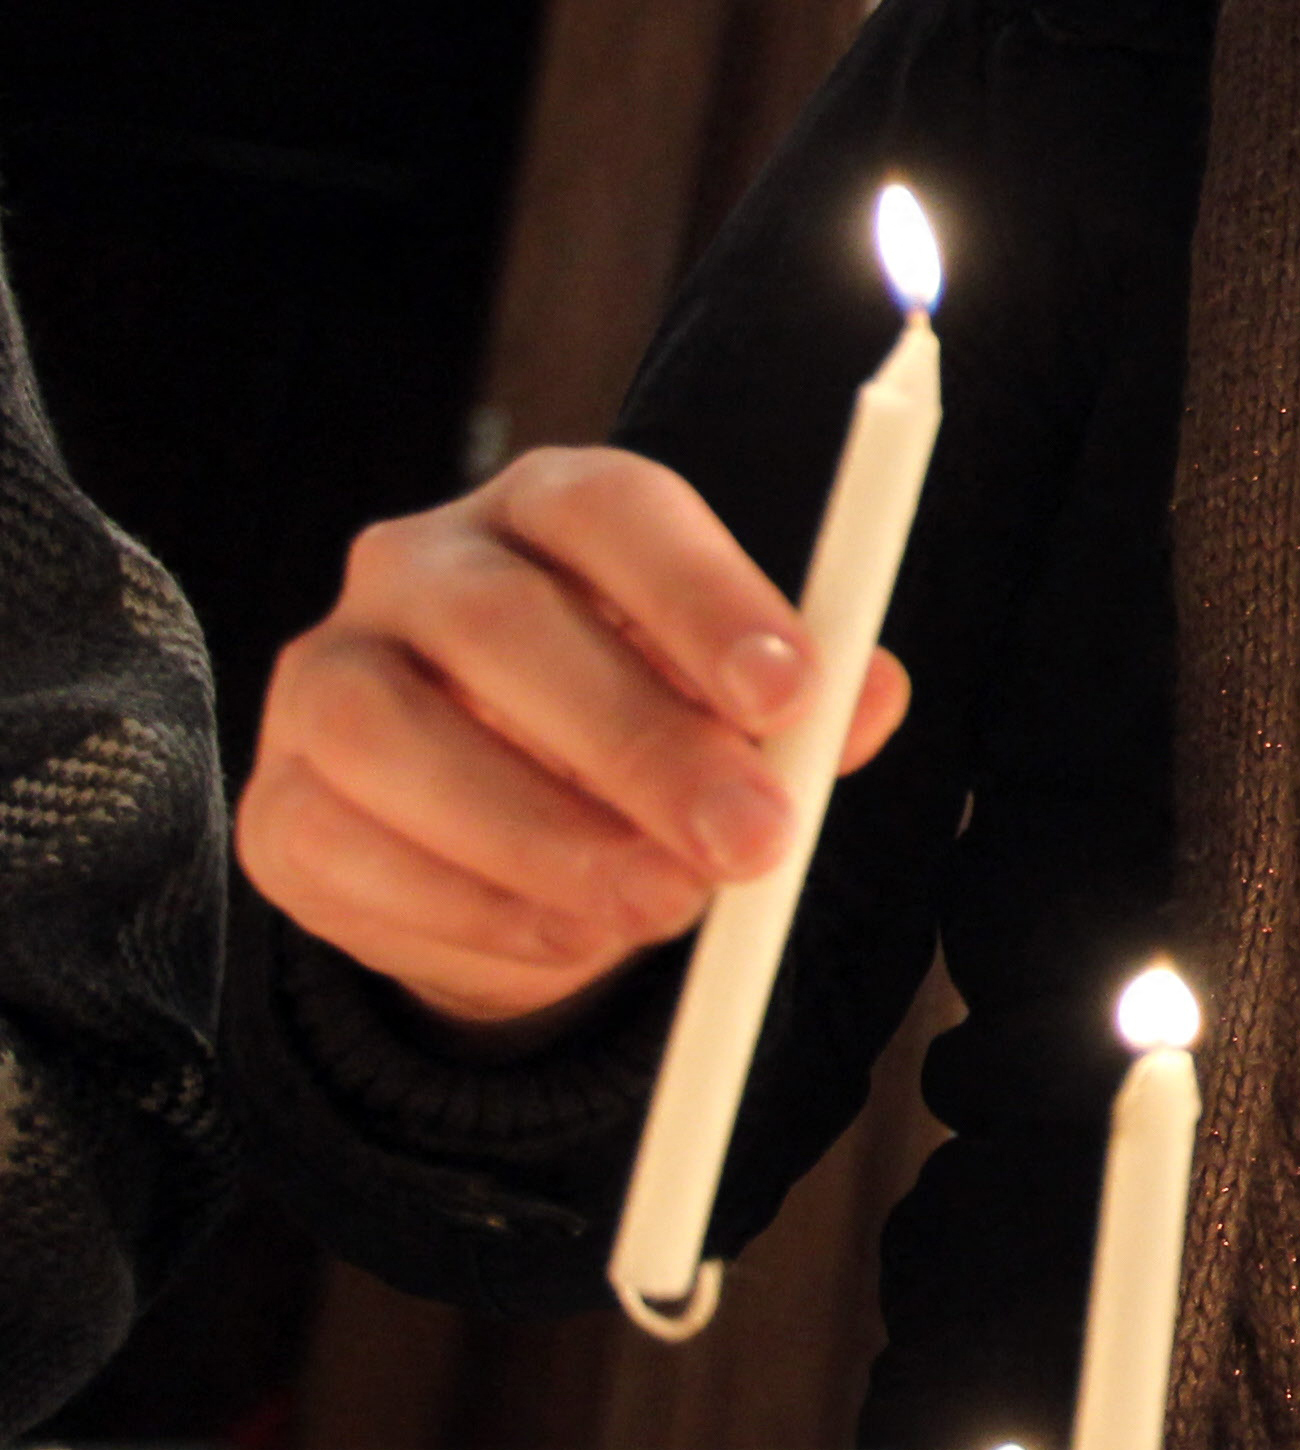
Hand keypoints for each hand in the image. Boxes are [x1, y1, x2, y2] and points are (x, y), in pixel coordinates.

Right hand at [237, 447, 909, 1034]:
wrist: (516, 851)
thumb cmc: (645, 741)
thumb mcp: (737, 713)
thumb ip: (805, 704)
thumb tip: (871, 699)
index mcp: (548, 509)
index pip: (609, 509)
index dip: (699, 594)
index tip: (790, 695)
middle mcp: (416, 567)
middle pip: (501, 623)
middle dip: (637, 741)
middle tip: (749, 840)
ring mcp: (325, 679)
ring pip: (392, 737)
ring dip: (546, 837)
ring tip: (663, 906)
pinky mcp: (278, 807)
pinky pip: (347, 852)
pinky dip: (471, 910)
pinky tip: (569, 941)